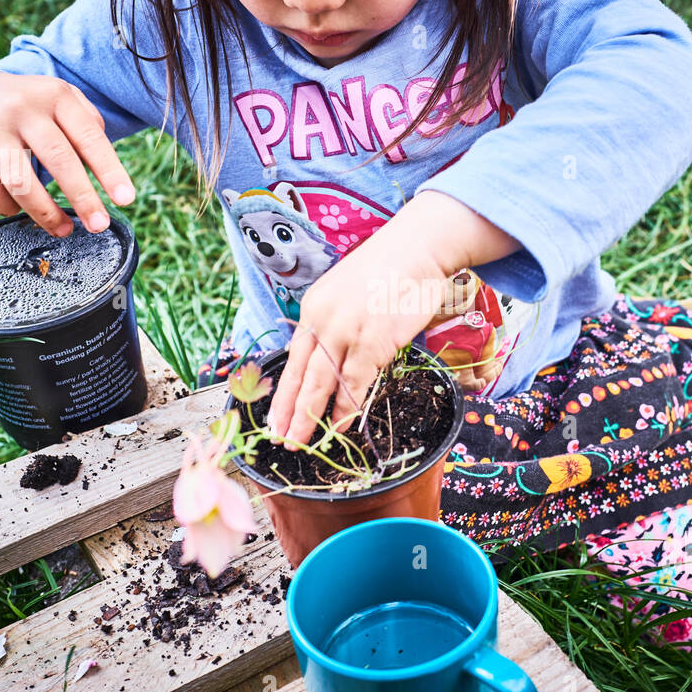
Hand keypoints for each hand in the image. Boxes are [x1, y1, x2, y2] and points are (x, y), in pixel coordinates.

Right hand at [0, 72, 134, 236]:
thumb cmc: (30, 106)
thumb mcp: (61, 99)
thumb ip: (89, 124)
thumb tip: (110, 168)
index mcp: (55, 95)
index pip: (89, 136)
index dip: (109, 170)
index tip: (126, 199)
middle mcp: (22, 108)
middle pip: (58, 159)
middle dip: (82, 198)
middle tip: (99, 225)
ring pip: (20, 181)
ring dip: (45, 213)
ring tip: (63, 230)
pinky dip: (5, 208)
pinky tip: (18, 212)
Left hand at [265, 233, 450, 451]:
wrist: (417, 249)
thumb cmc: (389, 272)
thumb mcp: (347, 296)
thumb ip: (335, 325)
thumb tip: (331, 361)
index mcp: (313, 309)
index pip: (293, 360)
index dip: (284, 393)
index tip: (275, 418)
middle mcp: (322, 321)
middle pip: (301, 376)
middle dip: (289, 412)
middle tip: (281, 439)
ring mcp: (346, 332)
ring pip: (322, 384)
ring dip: (310, 417)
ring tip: (302, 442)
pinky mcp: (372, 341)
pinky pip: (355, 383)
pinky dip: (347, 407)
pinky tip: (340, 426)